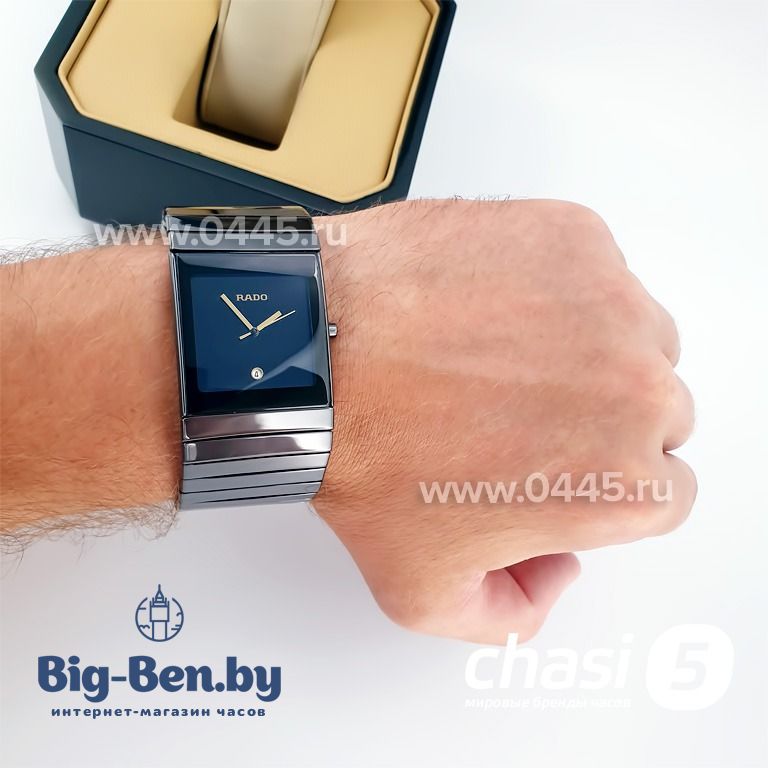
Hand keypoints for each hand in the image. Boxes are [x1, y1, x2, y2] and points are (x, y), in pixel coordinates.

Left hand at [315, 199, 695, 644]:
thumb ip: (511, 613)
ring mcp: (609, 301)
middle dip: (599, 422)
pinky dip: (556, 289)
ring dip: (587, 350)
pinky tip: (490, 309)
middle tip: (521, 416)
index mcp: (621, 485)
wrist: (312, 353)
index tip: (564, 471)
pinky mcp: (572, 237)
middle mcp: (637, 390)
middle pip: (652, 413)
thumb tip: (550, 574)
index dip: (602, 488)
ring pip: (632, 338)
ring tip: (502, 358)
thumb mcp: (424, 592)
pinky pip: (591, 272)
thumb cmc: (361, 454)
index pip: (661, 494)